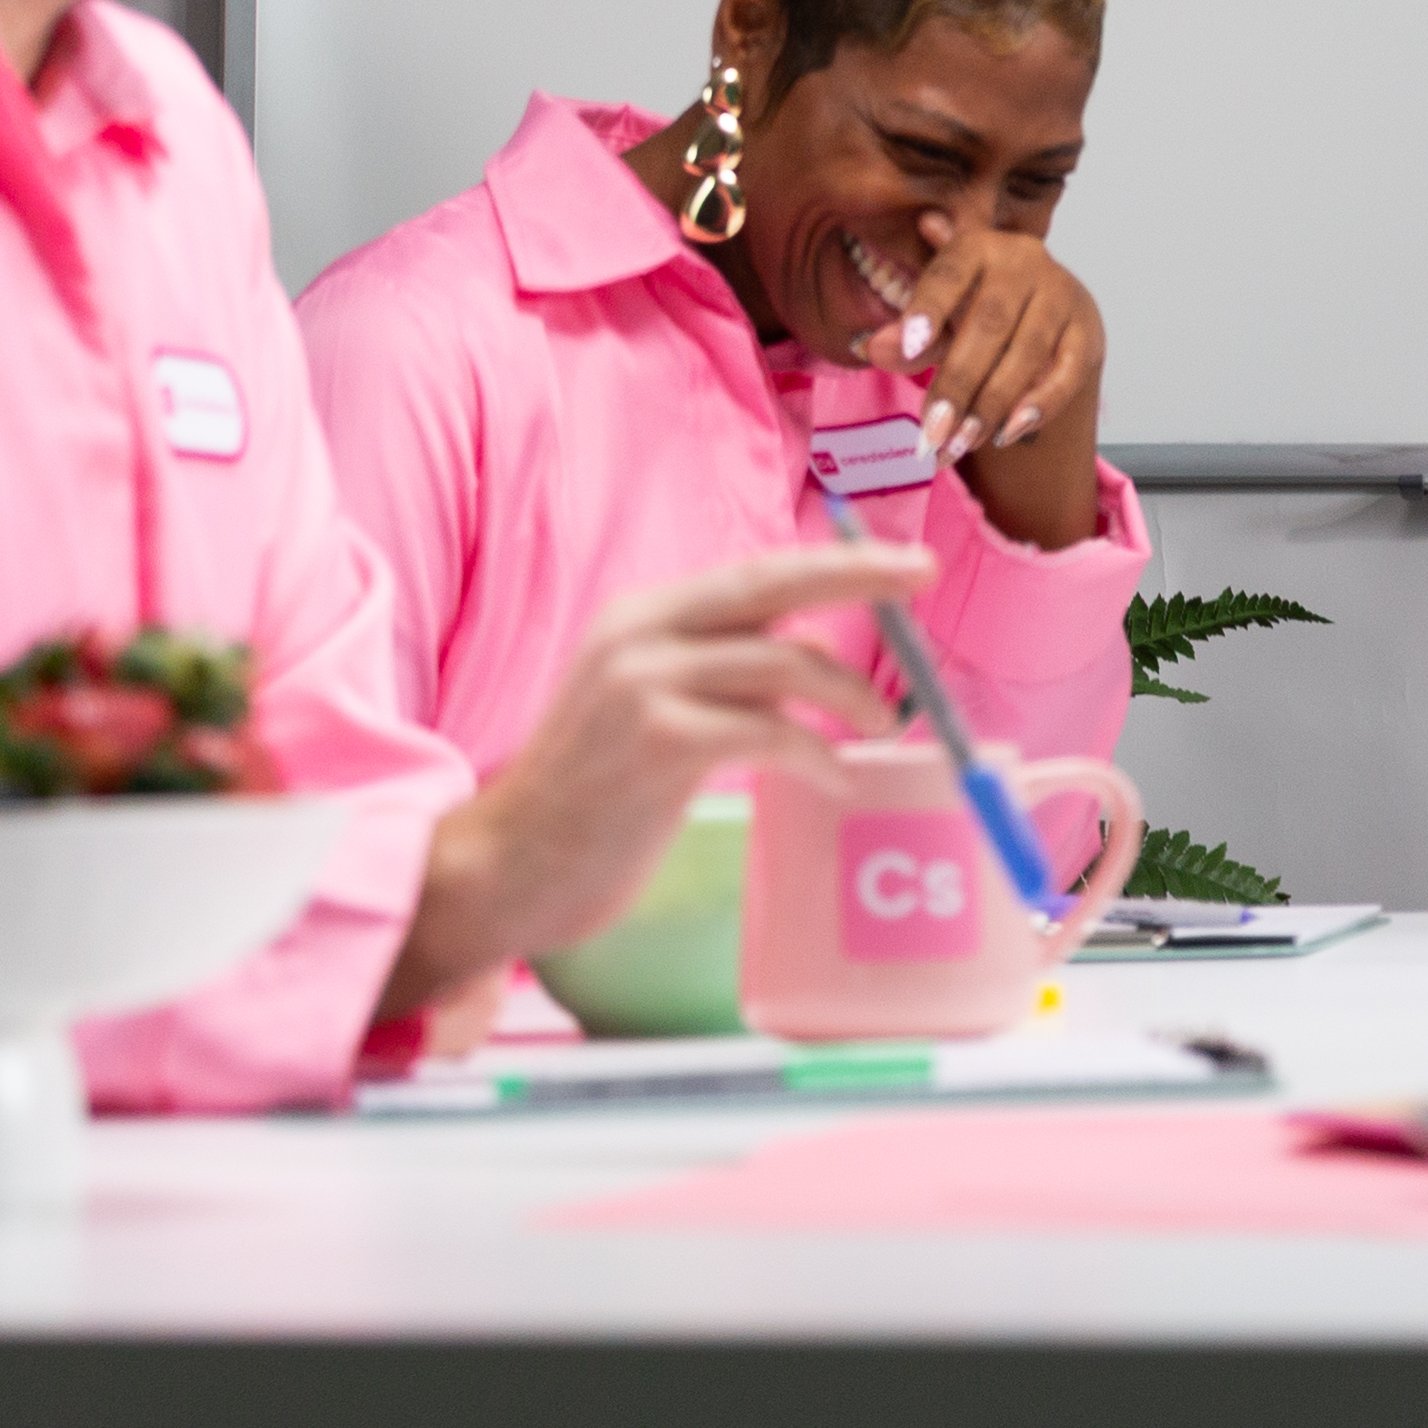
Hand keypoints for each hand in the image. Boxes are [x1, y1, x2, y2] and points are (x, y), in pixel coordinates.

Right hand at [379, 543, 922, 1018]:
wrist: (504, 866)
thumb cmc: (590, 796)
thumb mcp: (644, 707)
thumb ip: (713, 671)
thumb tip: (812, 654)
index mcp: (639, 619)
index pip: (754, 573)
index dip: (834, 562)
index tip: (902, 562)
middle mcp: (639, 636)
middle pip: (772, 587)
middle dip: (859, 576)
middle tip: (923, 578)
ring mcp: (644, 686)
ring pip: (784, 662)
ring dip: (850, 693)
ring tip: (881, 725)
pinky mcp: (659, 743)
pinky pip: (771, 733)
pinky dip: (817, 754)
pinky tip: (834, 779)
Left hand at [861, 210, 1108, 548]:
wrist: (1046, 304)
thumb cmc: (977, 305)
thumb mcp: (938, 314)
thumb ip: (908, 333)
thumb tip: (872, 348)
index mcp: (978, 246)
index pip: (948, 274)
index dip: (927, 309)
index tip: (904, 350)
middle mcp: (1025, 263)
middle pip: (988, 324)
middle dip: (958, 384)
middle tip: (930, 433)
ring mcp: (1062, 297)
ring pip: (1026, 354)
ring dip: (990, 406)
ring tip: (958, 445)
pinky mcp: (1087, 334)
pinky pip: (1065, 375)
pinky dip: (1037, 407)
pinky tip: (1005, 434)